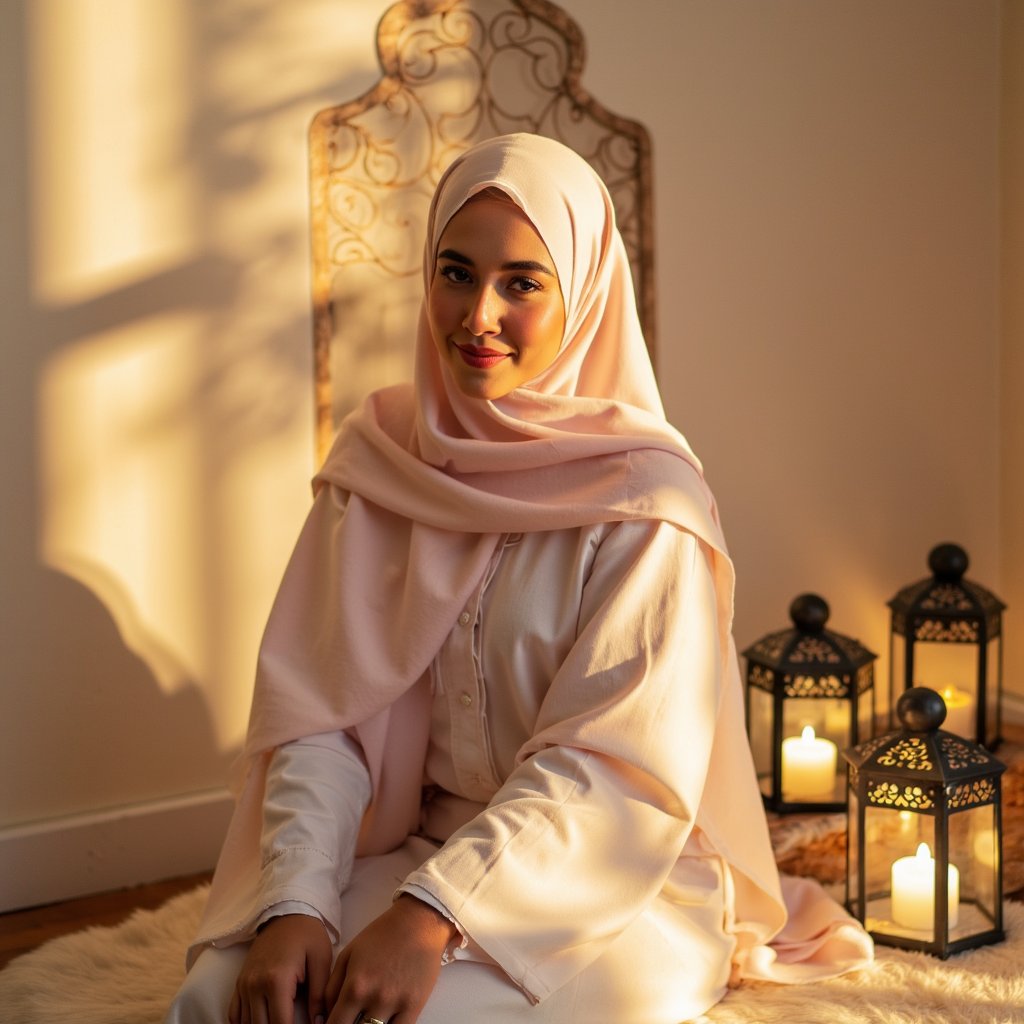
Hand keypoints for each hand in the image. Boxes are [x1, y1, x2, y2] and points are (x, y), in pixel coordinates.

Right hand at [229, 913, 332, 1023]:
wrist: (287, 911)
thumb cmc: (308, 934)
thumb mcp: (321, 960)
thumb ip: (318, 995)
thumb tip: (319, 1023)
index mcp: (277, 981)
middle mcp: (255, 985)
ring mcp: (244, 985)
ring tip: (280, 1022)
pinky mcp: (239, 983)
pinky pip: (234, 1015)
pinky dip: (245, 1023)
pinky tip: (260, 1021)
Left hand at [325, 895, 457, 1023]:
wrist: (417, 922)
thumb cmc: (381, 935)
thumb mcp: (348, 954)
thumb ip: (331, 987)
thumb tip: (324, 1017)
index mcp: (355, 986)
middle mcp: (374, 999)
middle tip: (350, 1020)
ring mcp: (396, 1004)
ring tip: (365, 1019)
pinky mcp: (415, 1006)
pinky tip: (383, 1023)